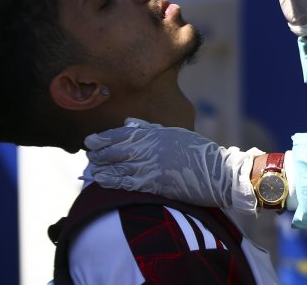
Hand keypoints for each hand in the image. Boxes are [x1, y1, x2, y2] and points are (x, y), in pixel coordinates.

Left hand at [85, 118, 258, 213]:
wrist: (218, 172)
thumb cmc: (200, 152)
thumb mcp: (176, 134)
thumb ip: (151, 128)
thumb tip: (127, 122)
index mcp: (157, 133)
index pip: (123, 133)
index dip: (104, 137)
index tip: (90, 141)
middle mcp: (151, 146)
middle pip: (117, 149)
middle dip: (99, 152)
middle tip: (89, 156)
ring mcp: (151, 164)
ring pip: (118, 165)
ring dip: (101, 167)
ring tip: (91, 169)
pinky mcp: (153, 182)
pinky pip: (126, 181)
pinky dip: (111, 181)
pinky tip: (100, 181)